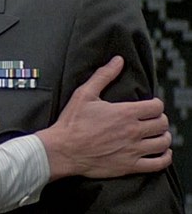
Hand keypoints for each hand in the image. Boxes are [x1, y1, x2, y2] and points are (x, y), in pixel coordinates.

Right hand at [36, 55, 171, 180]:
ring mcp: (133, 150)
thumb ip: (103, 76)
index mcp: (124, 113)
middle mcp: (133, 131)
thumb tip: (118, 61)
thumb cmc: (71, 122)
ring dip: (163, 137)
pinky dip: (164, 157)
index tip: (150, 106)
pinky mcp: (129, 166)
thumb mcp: (84, 94)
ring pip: (163, 142)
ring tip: (157, 135)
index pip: (156, 107)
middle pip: (162, 124)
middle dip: (159, 119)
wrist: (63, 150)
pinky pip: (158, 164)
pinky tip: (160, 152)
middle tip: (152, 119)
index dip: (156, 104)